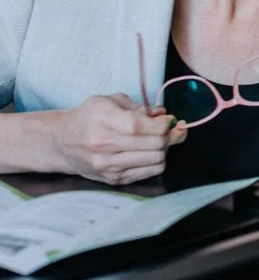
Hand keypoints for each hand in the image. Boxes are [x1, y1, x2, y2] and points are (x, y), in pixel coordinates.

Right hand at [57, 93, 185, 184]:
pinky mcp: (113, 179)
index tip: (169, 120)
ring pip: (156, 159)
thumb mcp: (109, 101)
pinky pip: (149, 172)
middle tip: (174, 129)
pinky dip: (157, 161)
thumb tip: (164, 114)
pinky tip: (151, 152)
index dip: (163, 124)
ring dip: (165, 149)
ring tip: (160, 140)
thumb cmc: (89, 118)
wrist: (62, 142)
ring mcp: (108, 165)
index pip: (141, 126)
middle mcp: (103, 145)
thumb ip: (139, 106)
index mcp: (102, 120)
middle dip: (171, 135)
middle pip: (154, 144)